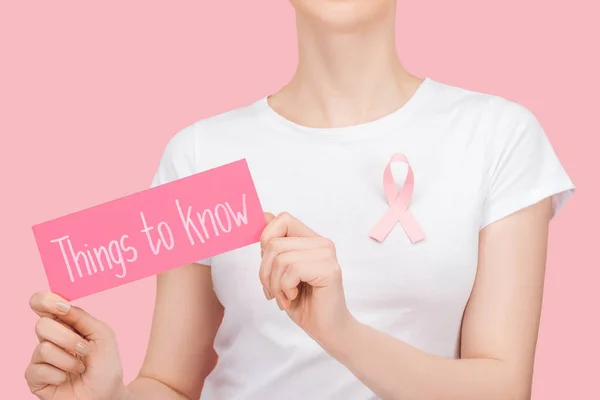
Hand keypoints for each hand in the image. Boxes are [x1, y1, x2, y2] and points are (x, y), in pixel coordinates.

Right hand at [25, 292, 128, 399]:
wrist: (106, 395)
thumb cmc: (105, 365)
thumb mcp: (102, 334)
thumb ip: (81, 317)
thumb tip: (61, 304)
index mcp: (65, 323)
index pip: (43, 303)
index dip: (45, 300)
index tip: (60, 306)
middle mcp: (50, 337)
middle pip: (43, 325)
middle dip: (68, 338)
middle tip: (84, 349)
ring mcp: (41, 357)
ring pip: (43, 348)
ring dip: (68, 360)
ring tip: (80, 368)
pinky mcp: (34, 377)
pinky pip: (38, 370)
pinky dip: (59, 375)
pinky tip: (66, 379)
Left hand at [259, 212, 355, 344]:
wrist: (327, 330)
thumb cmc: (304, 302)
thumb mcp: (280, 271)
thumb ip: (274, 245)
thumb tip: (263, 214)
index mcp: (310, 239)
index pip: (282, 219)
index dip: (266, 239)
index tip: (267, 265)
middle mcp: (321, 243)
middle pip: (274, 242)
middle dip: (265, 272)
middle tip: (273, 291)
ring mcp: (327, 255)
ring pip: (280, 258)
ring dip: (274, 284)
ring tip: (285, 297)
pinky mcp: (329, 270)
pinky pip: (291, 270)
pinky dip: (285, 288)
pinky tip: (293, 297)